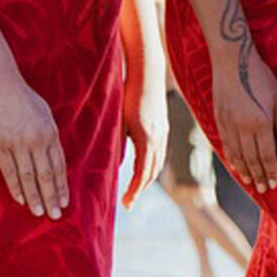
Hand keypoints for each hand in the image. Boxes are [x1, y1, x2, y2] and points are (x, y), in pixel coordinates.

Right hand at [0, 72, 68, 217]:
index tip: (66, 202)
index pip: (60, 165)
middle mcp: (38, 140)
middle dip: (53, 197)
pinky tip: (20, 199)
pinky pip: (10, 171)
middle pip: (48, 174)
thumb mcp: (44, 114)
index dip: (62, 185)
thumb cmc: (23, 98)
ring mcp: (18, 143)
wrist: (0, 84)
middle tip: (56, 215)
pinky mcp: (0, 145)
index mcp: (51, 133)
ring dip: (36, 197)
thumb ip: (49, 135)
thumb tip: (53, 155)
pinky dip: (16, 187)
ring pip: (30, 177)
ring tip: (40, 212)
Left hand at [120, 80, 165, 209]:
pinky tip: (142, 166)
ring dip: (147, 178)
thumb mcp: (118, 120)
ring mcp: (163, 131)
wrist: (147, 71)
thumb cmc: (127, 93)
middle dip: (140, 188)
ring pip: (158, 162)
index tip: (125, 204)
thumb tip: (112, 165)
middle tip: (128, 202)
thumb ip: (116, 143)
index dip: (134, 191)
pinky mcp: (164, 126)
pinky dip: (152, 164)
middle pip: (152, 171)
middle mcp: (158, 137)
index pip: (141, 173)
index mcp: (146, 138)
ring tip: (135, 188)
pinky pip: (160, 152)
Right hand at [209, 33, 276, 194]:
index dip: (271, 171)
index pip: (266, 155)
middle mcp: (242, 127)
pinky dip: (231, 158)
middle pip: (251, 159)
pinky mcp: (218, 120)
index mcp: (260, 122)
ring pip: (236, 155)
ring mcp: (228, 125)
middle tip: (263, 190)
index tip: (274, 184)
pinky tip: (236, 166)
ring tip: (250, 183)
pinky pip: (225, 145)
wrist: (232, 61)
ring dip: (244, 171)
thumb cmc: (261, 77)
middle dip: (258, 176)